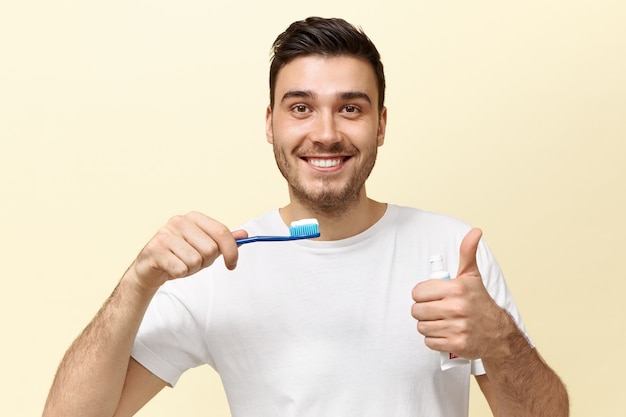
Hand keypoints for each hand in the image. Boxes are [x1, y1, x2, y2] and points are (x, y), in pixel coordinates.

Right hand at [126, 211, 247, 291]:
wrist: (150, 269)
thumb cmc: (180, 256)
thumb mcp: (204, 247)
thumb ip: (223, 241)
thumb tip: (244, 235)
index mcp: (193, 217)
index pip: (222, 232)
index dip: (231, 251)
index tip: (232, 264)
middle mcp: (179, 221)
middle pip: (210, 249)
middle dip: (206, 262)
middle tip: (194, 262)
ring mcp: (165, 234)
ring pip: (196, 260)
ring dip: (192, 269)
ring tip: (181, 264)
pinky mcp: (155, 250)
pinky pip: (181, 268)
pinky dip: (180, 273)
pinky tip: (171, 268)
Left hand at [411, 228, 512, 359]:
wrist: (499, 333)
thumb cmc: (480, 302)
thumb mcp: (472, 276)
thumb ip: (467, 252)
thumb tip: (475, 231)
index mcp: (456, 288)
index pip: (417, 293)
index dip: (422, 295)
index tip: (432, 297)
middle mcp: (456, 307)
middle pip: (417, 311)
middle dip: (423, 311)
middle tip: (435, 310)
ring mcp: (457, 327)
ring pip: (422, 327)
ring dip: (428, 326)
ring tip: (441, 322)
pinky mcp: (456, 345)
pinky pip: (429, 342)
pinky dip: (434, 340)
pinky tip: (445, 333)